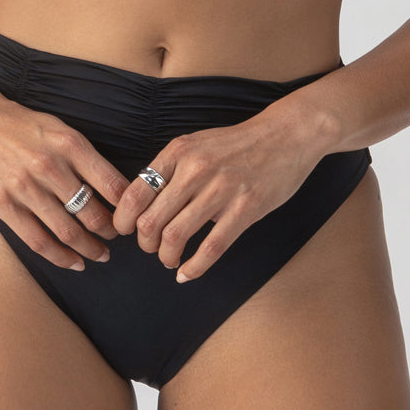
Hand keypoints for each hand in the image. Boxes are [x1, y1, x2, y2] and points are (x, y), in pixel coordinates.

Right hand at [0, 90, 131, 269]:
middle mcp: (48, 166)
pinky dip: (60, 257)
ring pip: (67, 231)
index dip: (128, 207)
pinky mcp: (3, 204)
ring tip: (100, 254)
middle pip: (92, 212)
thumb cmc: (23, 126)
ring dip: (89, 249)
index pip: (111, 184)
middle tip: (117, 237)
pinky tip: (74, 263)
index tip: (133, 216)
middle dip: (110, 231)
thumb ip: (86, 158)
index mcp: (69, 144)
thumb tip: (117, 191)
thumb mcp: (60, 129)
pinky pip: (37, 240)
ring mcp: (24, 187)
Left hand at [110, 104, 324, 281]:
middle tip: (151, 249)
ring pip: (175, 237)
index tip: (126, 231)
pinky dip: (193, 268)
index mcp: (178, 152)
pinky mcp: (245, 209)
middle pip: (150, 221)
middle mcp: (195, 170)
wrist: (287, 136)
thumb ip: (171, 169)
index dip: (123, 220)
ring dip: (166, 257)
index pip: (135, 194)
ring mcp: (221, 190)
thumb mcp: (197, 144)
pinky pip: (211, 248)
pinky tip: (186, 273)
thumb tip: (143, 205)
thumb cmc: (239, 145)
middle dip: (145, 244)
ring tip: (169, 260)